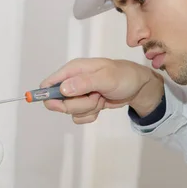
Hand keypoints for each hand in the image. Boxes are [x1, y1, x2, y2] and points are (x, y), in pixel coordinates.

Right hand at [41, 58, 163, 123]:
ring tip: (101, 98)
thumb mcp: (106, 78)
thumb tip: (62, 89)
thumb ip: (84, 83)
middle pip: (59, 102)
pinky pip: (79, 117)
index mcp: (74, 70)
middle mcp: (72, 82)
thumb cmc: (124, 76)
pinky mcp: (85, 105)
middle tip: (95, 97)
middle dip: (79, 104)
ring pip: (70, 111)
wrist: (137, 87)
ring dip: (88, 109)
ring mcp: (78, 95)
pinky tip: (101, 105)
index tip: (57, 104)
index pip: (50, 83)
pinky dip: (91, 115)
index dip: (49, 95)